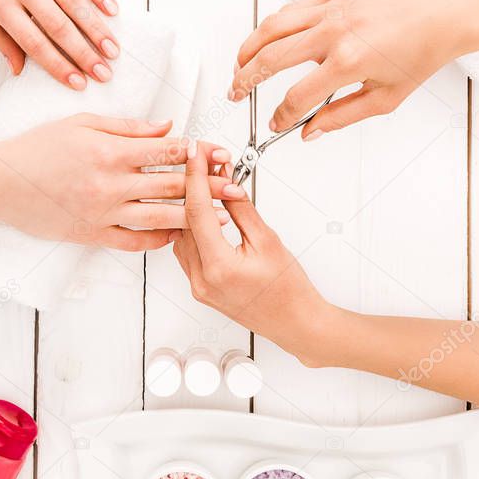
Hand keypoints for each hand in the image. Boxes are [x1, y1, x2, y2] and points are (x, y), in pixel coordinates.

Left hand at [0, 0, 118, 84]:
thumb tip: (18, 70)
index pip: (34, 41)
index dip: (58, 65)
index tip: (78, 83)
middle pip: (58, 25)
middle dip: (84, 54)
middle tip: (104, 74)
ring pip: (74, 0)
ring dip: (96, 28)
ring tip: (113, 50)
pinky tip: (112, 10)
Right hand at [0, 115, 236, 250]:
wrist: (0, 183)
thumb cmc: (37, 148)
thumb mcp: (82, 123)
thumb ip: (127, 126)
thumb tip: (166, 127)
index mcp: (110, 151)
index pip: (166, 151)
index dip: (197, 151)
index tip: (218, 152)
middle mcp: (110, 184)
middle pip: (171, 186)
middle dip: (208, 186)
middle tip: (236, 186)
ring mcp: (102, 213)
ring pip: (160, 218)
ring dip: (193, 216)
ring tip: (220, 216)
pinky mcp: (92, 234)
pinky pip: (133, 242)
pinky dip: (158, 240)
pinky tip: (176, 236)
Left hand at [172, 143, 327, 363]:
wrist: (297, 324)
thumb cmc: (290, 291)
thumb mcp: (268, 241)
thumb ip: (242, 209)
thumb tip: (226, 183)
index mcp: (218, 267)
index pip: (197, 210)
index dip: (194, 176)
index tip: (194, 153)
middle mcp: (202, 279)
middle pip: (184, 221)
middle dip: (193, 187)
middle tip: (205, 162)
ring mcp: (198, 286)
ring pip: (181, 235)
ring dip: (192, 208)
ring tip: (209, 184)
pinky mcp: (200, 288)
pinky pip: (186, 251)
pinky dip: (193, 229)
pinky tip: (205, 213)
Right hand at [229, 0, 478, 138]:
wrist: (444, 11)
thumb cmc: (422, 49)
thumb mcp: (385, 98)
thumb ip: (342, 116)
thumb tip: (311, 131)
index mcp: (347, 62)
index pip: (296, 97)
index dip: (281, 116)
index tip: (277, 123)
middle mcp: (334, 31)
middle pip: (270, 58)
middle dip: (246, 79)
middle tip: (236, 92)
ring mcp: (331, 8)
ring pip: (272, 27)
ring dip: (249, 48)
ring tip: (240, 64)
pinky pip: (291, 9)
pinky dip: (272, 25)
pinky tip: (267, 38)